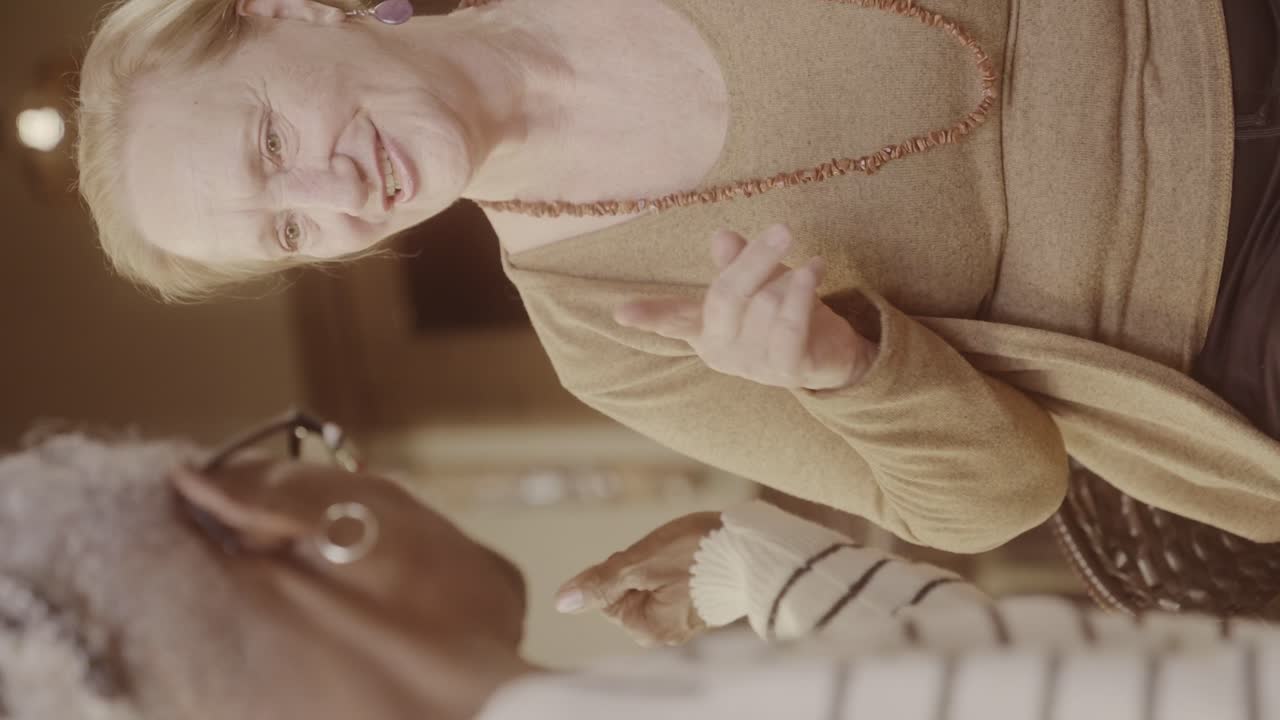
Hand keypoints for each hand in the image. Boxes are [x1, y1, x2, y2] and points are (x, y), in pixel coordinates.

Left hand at [554, 512, 723, 647]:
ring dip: (665, 565)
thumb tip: (561, 602)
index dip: (624, 568)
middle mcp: (668, 634)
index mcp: (647, 629)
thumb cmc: (698, 552)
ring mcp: (689, 621)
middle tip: (671, 554)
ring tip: (689, 555)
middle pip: (631, 592)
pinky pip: (680, 585)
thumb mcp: (640, 561)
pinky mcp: (707, 605)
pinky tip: (700, 559)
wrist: (757, 546)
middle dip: (644, 566)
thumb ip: (600, 583)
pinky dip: (685, 568)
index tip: (651, 558)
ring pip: (655, 585)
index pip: (608, 596)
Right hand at [615, 225, 875, 390]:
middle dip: (754, 260)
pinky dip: (805, 292)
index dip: (648, 316)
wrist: (830, 354)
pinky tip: (816, 269)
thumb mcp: (758, 282)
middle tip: (782, 229)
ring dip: (792, 279)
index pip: (672, 320)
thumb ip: (736, 263)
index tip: (621, 313)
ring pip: (765, 303)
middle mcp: (721, 351)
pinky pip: (790, 325)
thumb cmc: (782, 314)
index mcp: (704, 329)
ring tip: (807, 272)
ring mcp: (753, 366)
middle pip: (724, 296)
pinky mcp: (787, 371)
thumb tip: (721, 236)